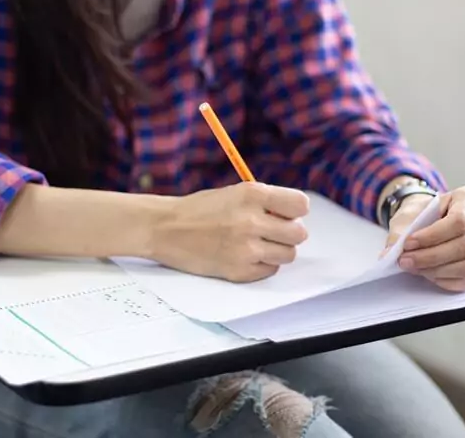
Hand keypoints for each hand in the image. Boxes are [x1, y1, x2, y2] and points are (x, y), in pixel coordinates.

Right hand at [150, 183, 309, 282]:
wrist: (165, 228)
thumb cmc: (198, 210)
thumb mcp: (234, 194)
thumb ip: (264, 203)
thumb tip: (293, 217)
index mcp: (252, 194)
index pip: (300, 205)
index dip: (294, 210)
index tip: (285, 213)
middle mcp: (251, 220)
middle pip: (299, 233)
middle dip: (287, 233)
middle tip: (270, 231)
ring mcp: (246, 248)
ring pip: (288, 254)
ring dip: (276, 250)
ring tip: (255, 244)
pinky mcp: (239, 271)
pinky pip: (269, 270)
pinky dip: (260, 265)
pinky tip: (242, 255)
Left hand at [389, 187, 464, 291]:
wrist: (430, 219)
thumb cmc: (422, 214)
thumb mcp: (409, 215)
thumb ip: (400, 232)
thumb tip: (389, 254)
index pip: (460, 220)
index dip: (432, 236)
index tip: (408, 243)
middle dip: (432, 256)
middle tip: (405, 260)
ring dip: (437, 270)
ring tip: (414, 267)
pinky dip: (446, 281)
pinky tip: (428, 274)